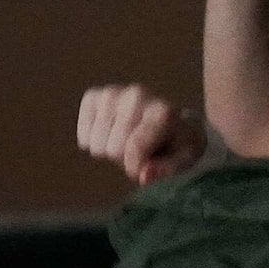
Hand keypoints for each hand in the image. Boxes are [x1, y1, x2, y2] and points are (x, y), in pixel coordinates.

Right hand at [76, 83, 206, 185]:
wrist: (169, 120)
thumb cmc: (177, 144)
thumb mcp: (184, 161)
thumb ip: (168, 170)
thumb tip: (144, 175)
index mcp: (163, 112)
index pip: (133, 149)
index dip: (135, 166)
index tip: (145, 167)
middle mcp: (137, 96)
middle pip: (112, 149)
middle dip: (124, 157)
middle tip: (141, 149)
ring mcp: (113, 93)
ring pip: (96, 144)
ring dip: (110, 149)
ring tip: (129, 139)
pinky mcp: (93, 96)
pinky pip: (84, 135)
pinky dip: (95, 141)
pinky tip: (113, 132)